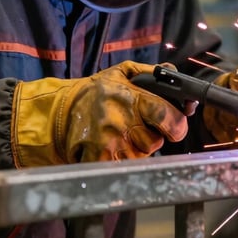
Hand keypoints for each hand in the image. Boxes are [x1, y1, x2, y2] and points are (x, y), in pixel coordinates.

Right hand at [11, 61, 188, 166]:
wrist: (60, 112)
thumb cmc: (96, 91)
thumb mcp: (122, 72)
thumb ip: (151, 72)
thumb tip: (174, 73)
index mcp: (131, 98)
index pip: (166, 115)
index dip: (177, 123)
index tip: (176, 124)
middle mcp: (122, 122)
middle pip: (157, 141)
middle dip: (155, 136)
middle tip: (143, 127)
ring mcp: (111, 143)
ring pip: (143, 155)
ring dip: (139, 147)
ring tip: (124, 134)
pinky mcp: (101, 160)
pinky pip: (126, 166)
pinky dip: (125, 159)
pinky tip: (115, 146)